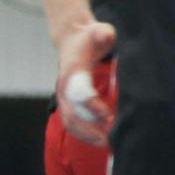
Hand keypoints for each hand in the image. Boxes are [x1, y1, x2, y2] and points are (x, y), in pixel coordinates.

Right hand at [55, 21, 115, 144]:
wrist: (73, 41)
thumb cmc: (91, 37)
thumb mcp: (99, 30)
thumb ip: (103, 33)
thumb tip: (106, 35)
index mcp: (73, 70)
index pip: (79, 92)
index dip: (92, 105)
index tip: (108, 115)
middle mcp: (64, 87)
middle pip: (72, 113)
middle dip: (90, 128)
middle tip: (110, 138)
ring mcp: (64, 97)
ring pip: (70, 122)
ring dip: (87, 135)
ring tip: (108, 143)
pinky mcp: (67, 104)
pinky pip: (72, 123)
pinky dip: (84, 134)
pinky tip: (102, 140)